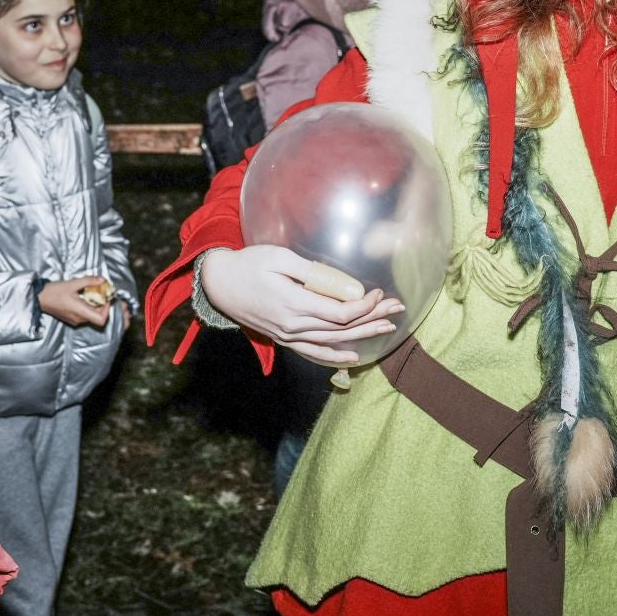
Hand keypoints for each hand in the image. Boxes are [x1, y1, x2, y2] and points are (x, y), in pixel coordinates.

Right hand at [39, 277, 112, 328]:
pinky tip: (83, 297)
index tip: (106, 299)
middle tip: (101, 293)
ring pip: (91, 316)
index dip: (107, 310)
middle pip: (97, 317)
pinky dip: (88, 307)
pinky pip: (84, 315)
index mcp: (80, 312)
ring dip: (95, 305)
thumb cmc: (54, 291)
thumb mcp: (73, 283)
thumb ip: (89, 281)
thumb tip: (102, 280)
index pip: (101, 320)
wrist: (39, 298)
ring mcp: (75, 320)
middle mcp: (79, 319)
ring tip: (91, 293)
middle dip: (102, 305)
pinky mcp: (71, 319)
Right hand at [200, 245, 404, 365]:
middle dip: (372, 319)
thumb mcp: (279, 258)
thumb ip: (313, 273)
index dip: (365, 306)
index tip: (380, 292)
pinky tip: (352, 357)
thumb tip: (345, 285)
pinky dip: (334, 357)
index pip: (341, 313)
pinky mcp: (283, 339)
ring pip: (331, 342)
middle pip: (342, 329)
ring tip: (387, 329)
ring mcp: (288, 336)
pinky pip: (312, 353)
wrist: (219, 284)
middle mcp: (293, 326)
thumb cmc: (249, 264)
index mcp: (294, 304)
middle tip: (397, 309)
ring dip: (361, 337)